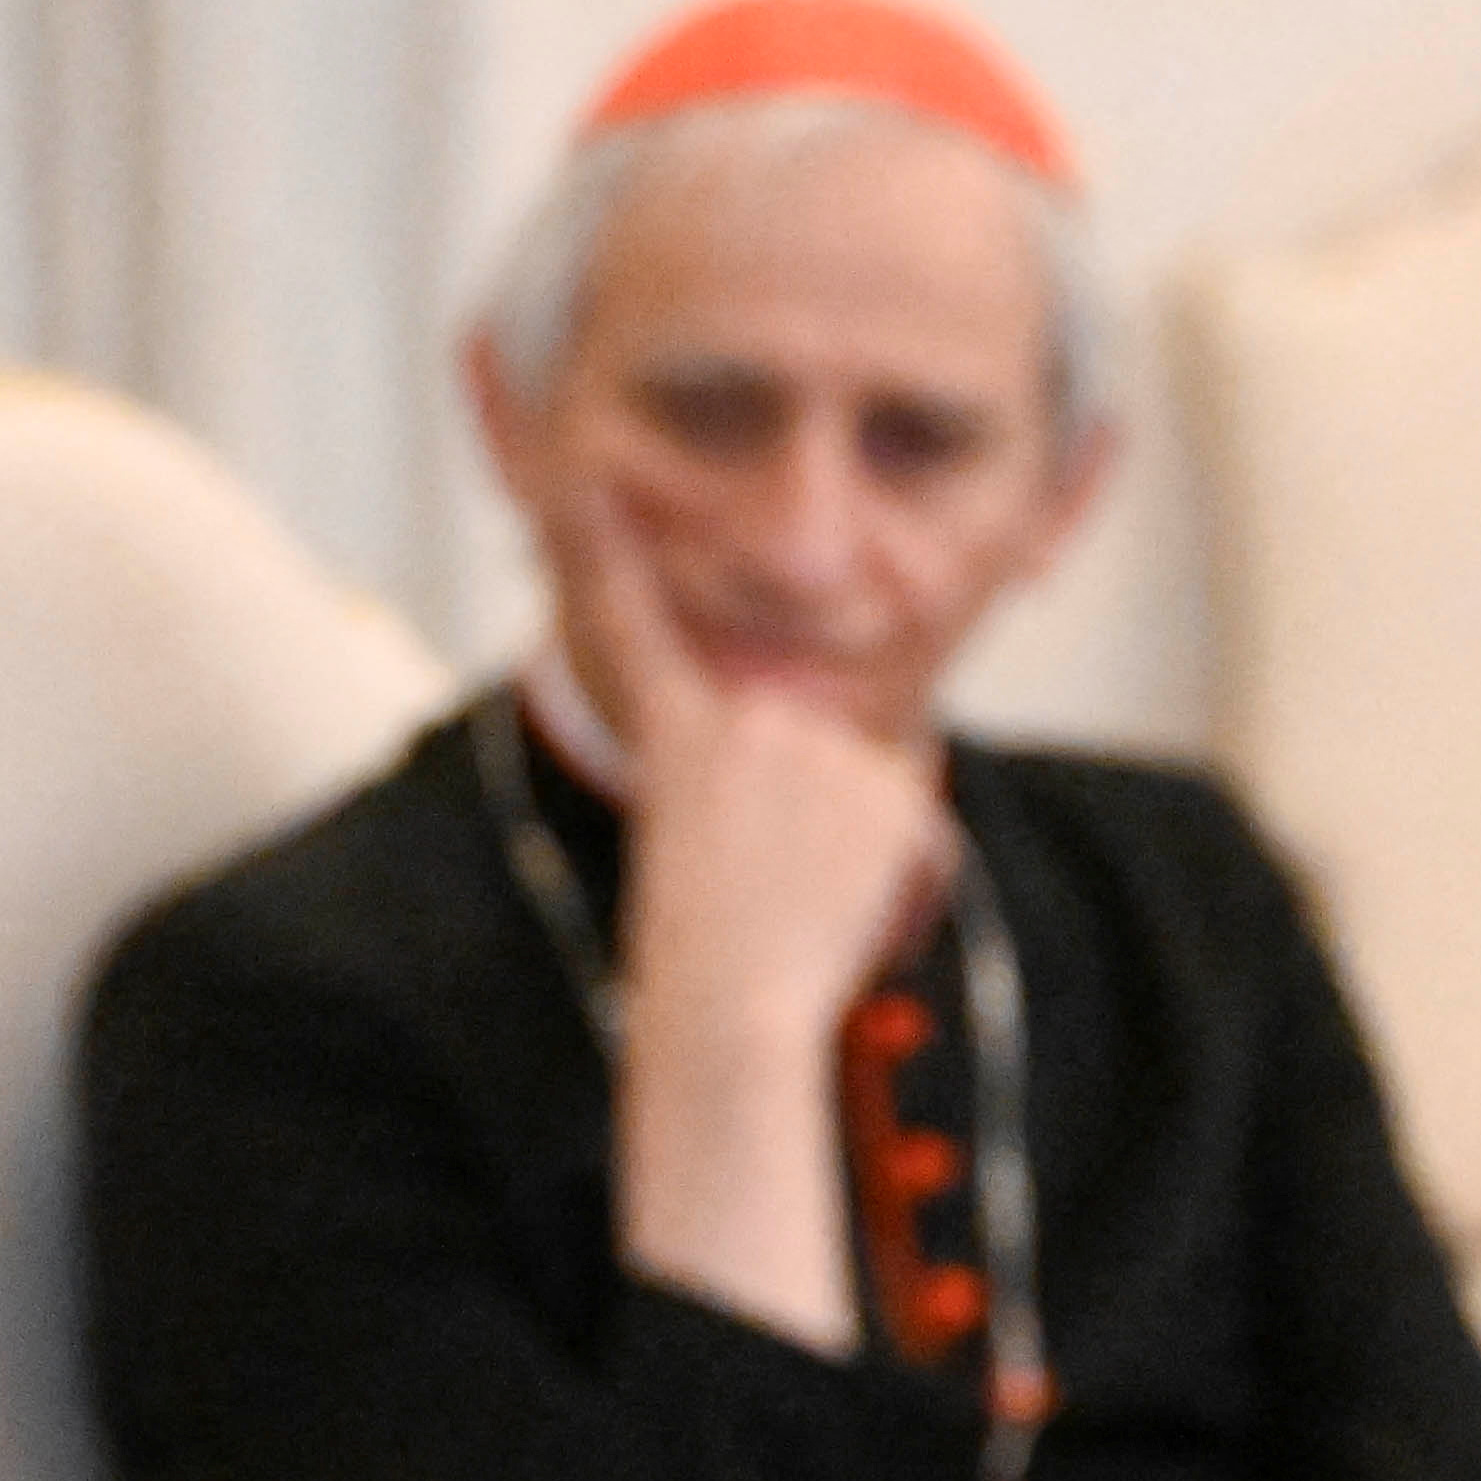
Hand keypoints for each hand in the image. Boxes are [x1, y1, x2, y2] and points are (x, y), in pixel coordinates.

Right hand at [553, 472, 937, 1352]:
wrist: (729, 1006)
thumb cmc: (701, 954)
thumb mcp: (700, 843)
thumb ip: (756, 775)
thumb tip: (848, 747)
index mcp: (680, 734)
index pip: (634, 624)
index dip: (600, 545)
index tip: (574, 474)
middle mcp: (750, 717)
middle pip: (806, 739)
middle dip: (810, 806)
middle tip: (768, 881)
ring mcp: (820, 745)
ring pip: (861, 782)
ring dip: (849, 842)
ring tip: (802, 900)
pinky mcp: (884, 782)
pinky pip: (905, 818)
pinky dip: (891, 865)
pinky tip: (846, 902)